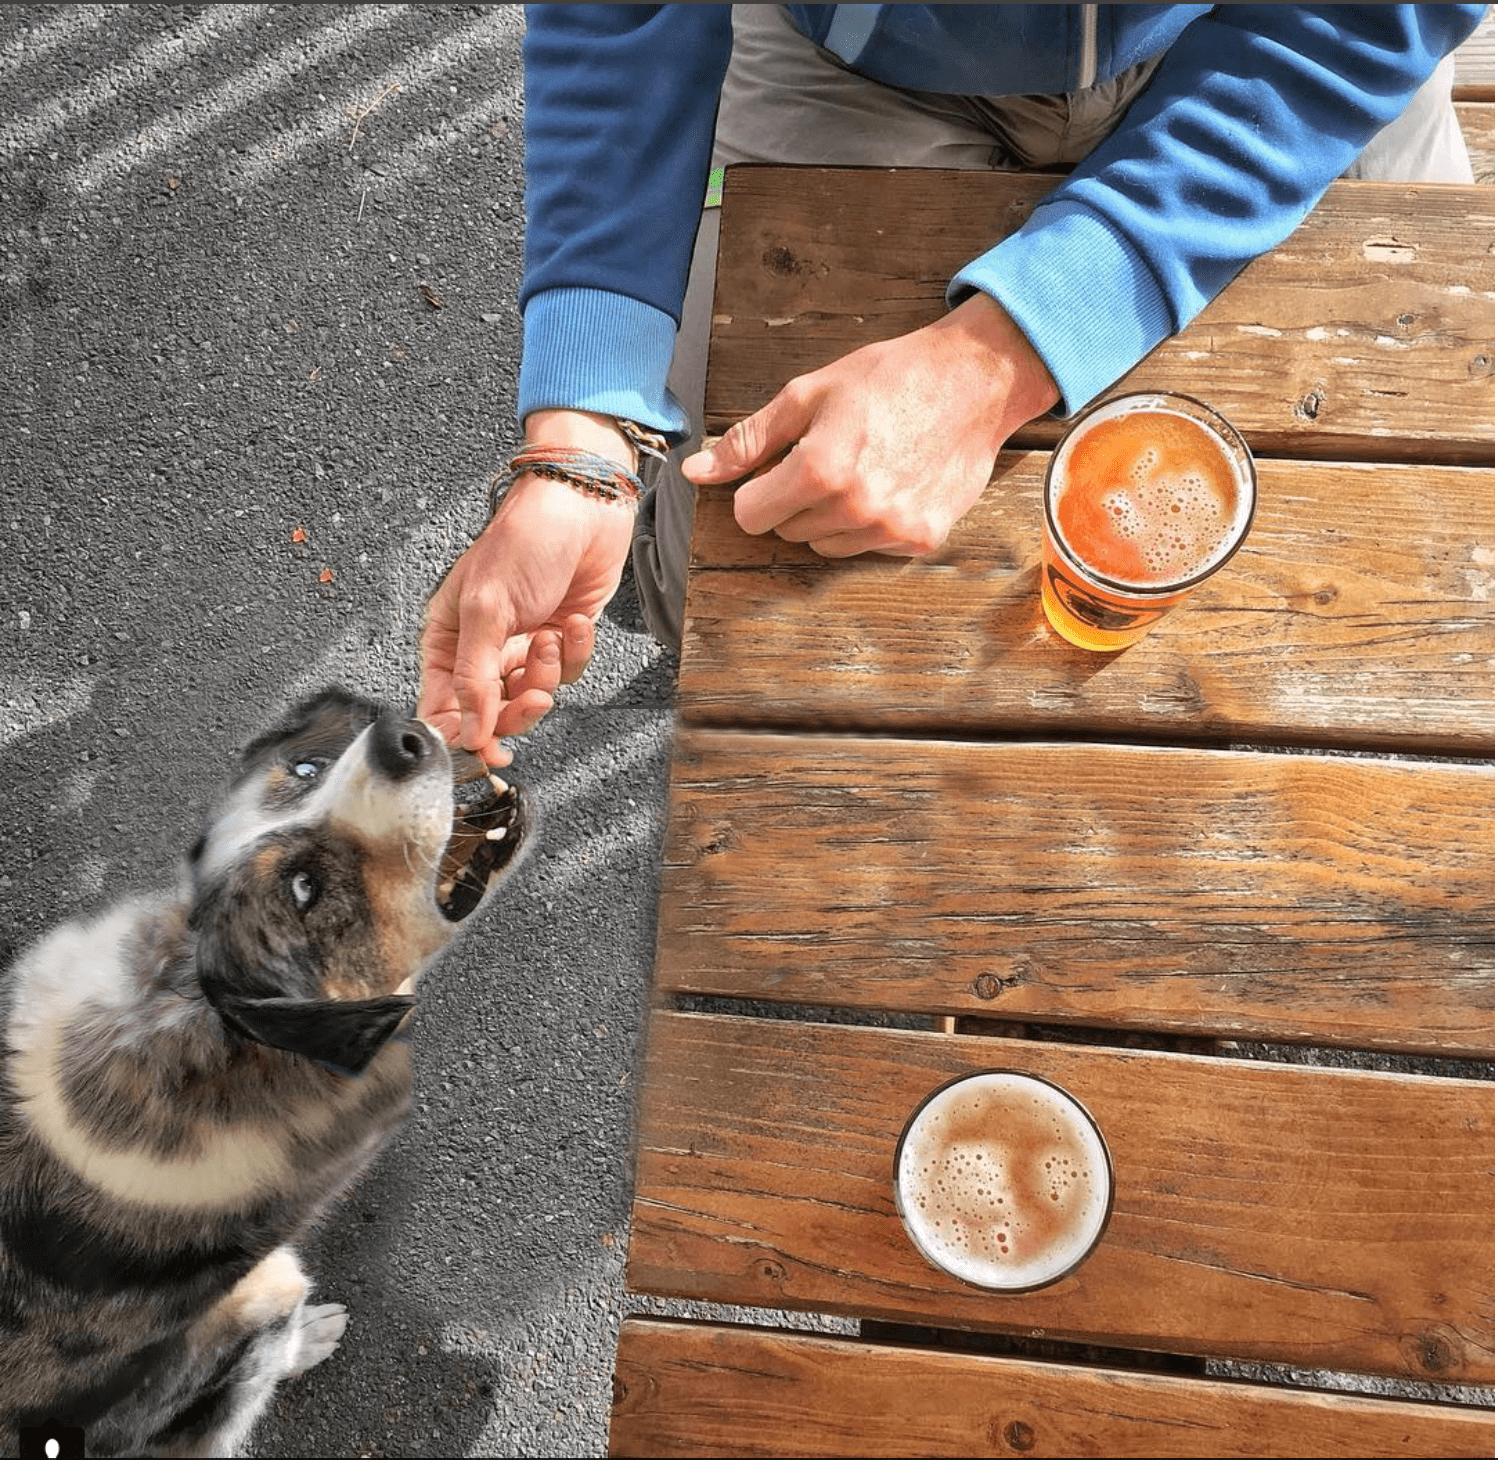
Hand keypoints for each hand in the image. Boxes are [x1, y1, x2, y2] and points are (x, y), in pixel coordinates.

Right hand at [418, 412, 637, 764]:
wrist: (583, 505)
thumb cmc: (525, 540)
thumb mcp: (488, 610)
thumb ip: (474, 677)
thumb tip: (469, 731)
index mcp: (449, 638)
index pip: (445, 706)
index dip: (465, 733)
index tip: (486, 749)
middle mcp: (485, 646)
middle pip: (493, 711)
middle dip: (518, 707)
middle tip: (535, 695)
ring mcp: (525, 644)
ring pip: (534, 696)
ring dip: (548, 674)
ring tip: (550, 638)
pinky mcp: (563, 639)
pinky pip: (569, 672)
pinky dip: (575, 652)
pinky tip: (574, 622)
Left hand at [681, 294, 1059, 557]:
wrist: (974, 381)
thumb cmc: (890, 378)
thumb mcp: (808, 394)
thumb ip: (749, 440)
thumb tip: (696, 472)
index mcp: (820, 469)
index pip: (750, 515)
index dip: (757, 490)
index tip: (777, 469)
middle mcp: (855, 507)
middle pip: (787, 532)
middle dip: (795, 500)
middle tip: (830, 458)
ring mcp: (891, 529)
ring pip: (825, 546)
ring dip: (831, 516)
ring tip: (862, 469)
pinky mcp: (921, 539)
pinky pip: (869, 549)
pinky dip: (871, 524)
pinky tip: (892, 483)